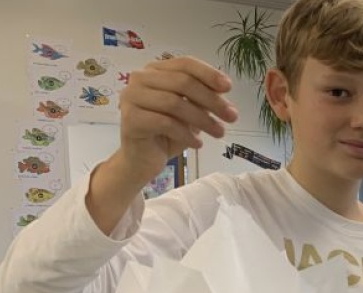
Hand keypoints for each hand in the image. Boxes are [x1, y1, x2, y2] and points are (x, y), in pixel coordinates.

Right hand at [118, 56, 238, 183]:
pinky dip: (186, 134)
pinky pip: (164, 123)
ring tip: (219, 133)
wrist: (143, 159)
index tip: (229, 88)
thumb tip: (223, 92)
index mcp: (156, 71)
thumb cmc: (167, 133)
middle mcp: (140, 78)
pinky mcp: (131, 119)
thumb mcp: (191, 112)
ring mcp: (132, 97)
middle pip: (182, 82)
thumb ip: (203, 98)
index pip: (185, 63)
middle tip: (232, 117)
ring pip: (174, 102)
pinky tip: (198, 144)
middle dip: (211, 100)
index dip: (209, 73)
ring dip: (202, 119)